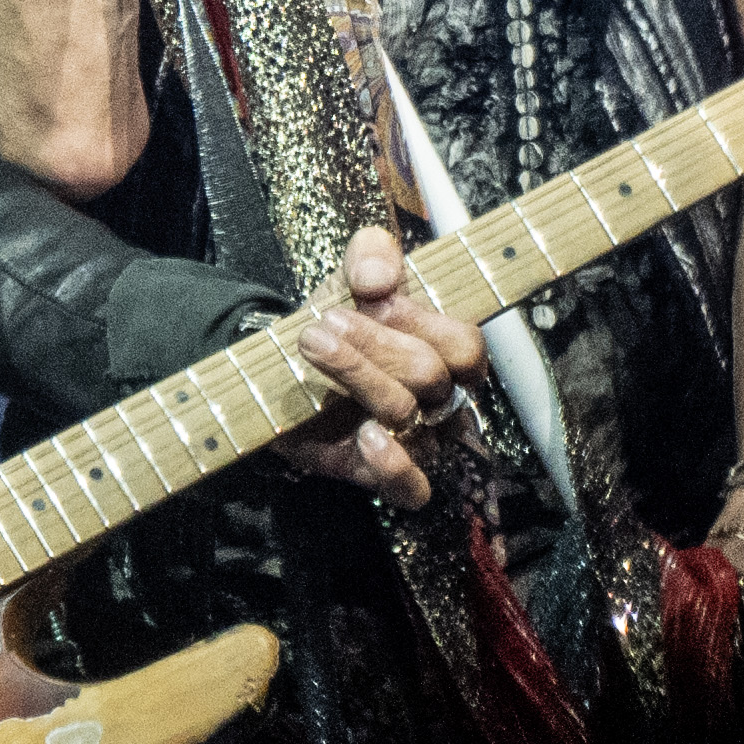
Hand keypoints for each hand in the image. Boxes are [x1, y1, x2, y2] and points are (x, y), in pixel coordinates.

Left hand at [270, 226, 486, 508]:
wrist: (277, 365)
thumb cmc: (335, 321)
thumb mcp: (350, 276)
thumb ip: (372, 255)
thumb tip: (379, 278)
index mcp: (443, 353)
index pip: (465, 346)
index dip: (421, 320)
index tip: (371, 294)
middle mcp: (436, 400)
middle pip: (429, 374)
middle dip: (375, 342)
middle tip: (326, 322)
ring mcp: (411, 438)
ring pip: (406, 412)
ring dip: (356, 372)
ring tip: (312, 343)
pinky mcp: (376, 472)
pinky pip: (412, 489)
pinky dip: (394, 464)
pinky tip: (366, 436)